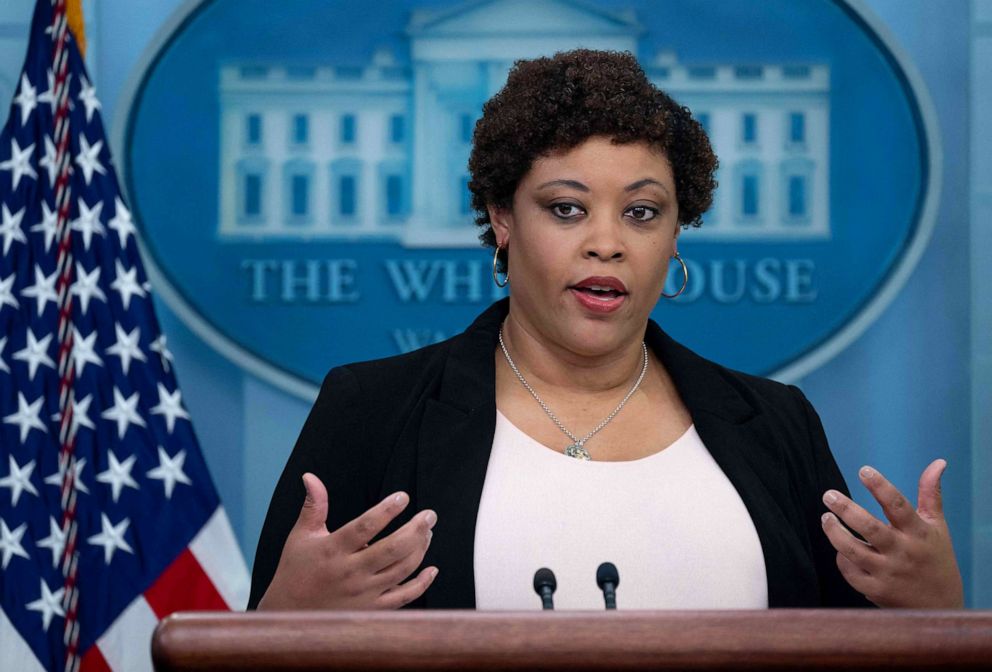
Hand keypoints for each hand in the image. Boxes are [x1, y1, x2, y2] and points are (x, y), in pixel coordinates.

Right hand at [258, 473, 438, 609]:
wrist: (289, 614)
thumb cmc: (295, 570)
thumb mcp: (301, 535)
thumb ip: (313, 505)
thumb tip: (310, 476)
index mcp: (333, 550)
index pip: (366, 526)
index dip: (387, 510)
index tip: (403, 497)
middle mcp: (351, 572)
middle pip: (392, 548)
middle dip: (416, 529)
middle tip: (429, 515)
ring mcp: (363, 593)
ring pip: (402, 569)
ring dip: (420, 549)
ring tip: (427, 532)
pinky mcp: (371, 610)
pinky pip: (403, 597)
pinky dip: (421, 583)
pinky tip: (431, 569)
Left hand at [820, 459, 962, 607]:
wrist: (940, 606)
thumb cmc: (935, 558)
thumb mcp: (936, 526)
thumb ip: (931, 494)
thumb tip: (938, 462)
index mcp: (918, 533)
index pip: (899, 506)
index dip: (880, 487)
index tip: (864, 470)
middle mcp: (903, 552)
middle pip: (869, 528)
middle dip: (846, 509)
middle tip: (828, 494)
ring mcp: (888, 573)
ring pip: (852, 550)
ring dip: (834, 532)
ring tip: (826, 517)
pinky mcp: (876, 591)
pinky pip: (850, 572)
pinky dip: (841, 559)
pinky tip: (839, 549)